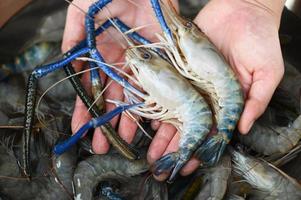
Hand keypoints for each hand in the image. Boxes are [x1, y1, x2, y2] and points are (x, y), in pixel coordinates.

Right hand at [62, 0, 176, 154]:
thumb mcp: (84, 10)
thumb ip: (73, 35)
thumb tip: (67, 61)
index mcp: (100, 53)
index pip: (90, 87)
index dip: (85, 108)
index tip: (80, 128)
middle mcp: (119, 62)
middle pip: (111, 98)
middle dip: (106, 122)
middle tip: (102, 146)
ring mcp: (140, 63)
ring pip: (132, 97)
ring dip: (128, 119)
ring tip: (125, 142)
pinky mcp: (159, 61)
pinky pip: (154, 86)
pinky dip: (151, 104)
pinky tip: (148, 123)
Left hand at [149, 0, 285, 180]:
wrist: (243, 8)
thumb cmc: (261, 40)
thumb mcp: (267, 72)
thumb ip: (256, 100)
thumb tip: (243, 129)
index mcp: (228, 102)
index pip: (212, 131)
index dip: (201, 148)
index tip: (189, 164)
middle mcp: (207, 95)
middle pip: (189, 125)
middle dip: (176, 145)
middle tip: (161, 164)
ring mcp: (192, 82)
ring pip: (174, 110)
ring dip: (163, 131)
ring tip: (151, 150)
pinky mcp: (180, 66)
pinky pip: (167, 86)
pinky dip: (157, 102)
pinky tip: (148, 117)